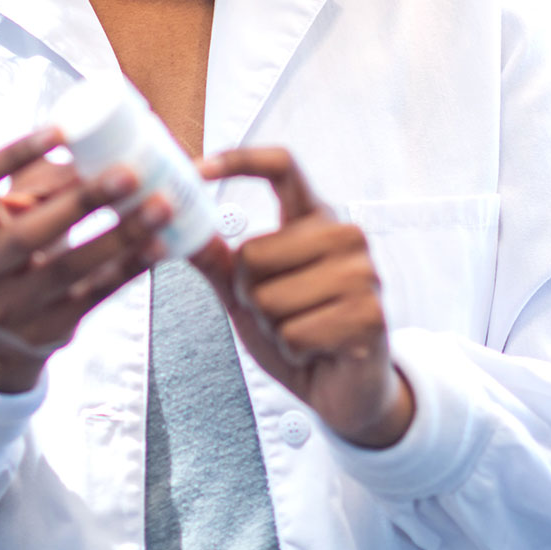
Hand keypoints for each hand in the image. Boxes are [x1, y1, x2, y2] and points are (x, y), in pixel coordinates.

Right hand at [0, 126, 169, 393]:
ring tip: (160, 207)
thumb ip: (45, 180)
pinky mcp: (45, 331)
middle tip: (130, 173)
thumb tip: (108, 143)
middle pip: (28, 233)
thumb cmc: (15, 245)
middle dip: (83, 202)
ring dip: (120, 235)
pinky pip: (92, 296)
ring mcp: (9, 306)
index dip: (14, 154)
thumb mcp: (12, 212)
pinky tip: (159, 245)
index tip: (62, 130)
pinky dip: (129, 268)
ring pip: (68, 268)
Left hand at [190, 146, 413, 448]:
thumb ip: (219, 263)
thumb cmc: (299, 331)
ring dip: (272, 328)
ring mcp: (362, 273)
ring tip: (301, 331)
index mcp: (315, 218)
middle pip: (254, 253)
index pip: (283, 168)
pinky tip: (316, 351)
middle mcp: (345, 235)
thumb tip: (182, 230)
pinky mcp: (368, 314)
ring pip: (270, 299)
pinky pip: (294, 333)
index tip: (198, 168)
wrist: (347, 389)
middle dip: (249, 295)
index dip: (240, 160)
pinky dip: (292, 351)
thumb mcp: (249, 294)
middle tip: (278, 312)